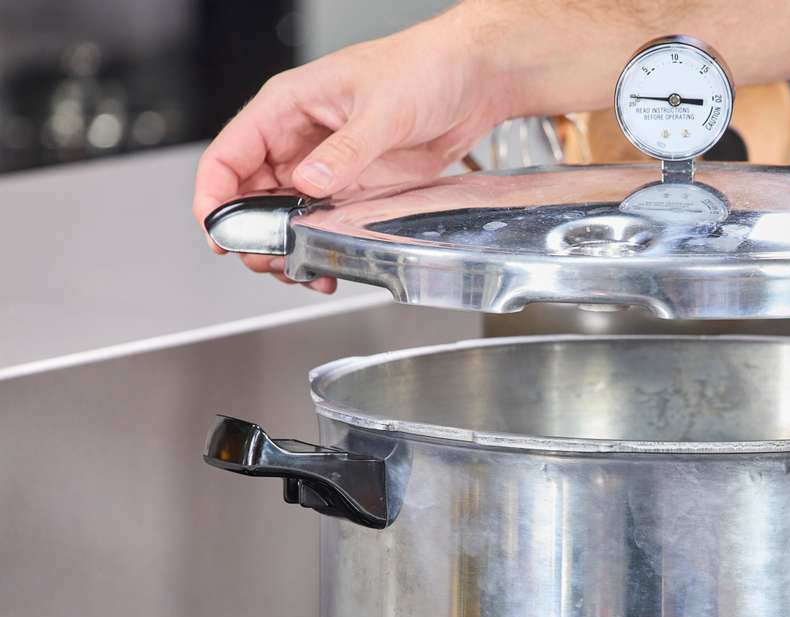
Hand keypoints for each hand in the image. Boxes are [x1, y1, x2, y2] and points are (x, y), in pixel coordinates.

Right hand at [191, 6, 510, 292]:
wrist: (473, 80)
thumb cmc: (423, 67)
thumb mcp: (384, 108)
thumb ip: (346, 149)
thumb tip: (309, 181)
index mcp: (287, 107)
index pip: (229, 155)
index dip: (214, 197)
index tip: (218, 233)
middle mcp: (299, 139)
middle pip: (249, 196)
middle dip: (251, 236)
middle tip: (270, 263)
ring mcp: (326, 166)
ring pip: (283, 217)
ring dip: (284, 250)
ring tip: (300, 273)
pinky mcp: (354, 187)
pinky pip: (322, 224)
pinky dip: (317, 249)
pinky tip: (326, 269)